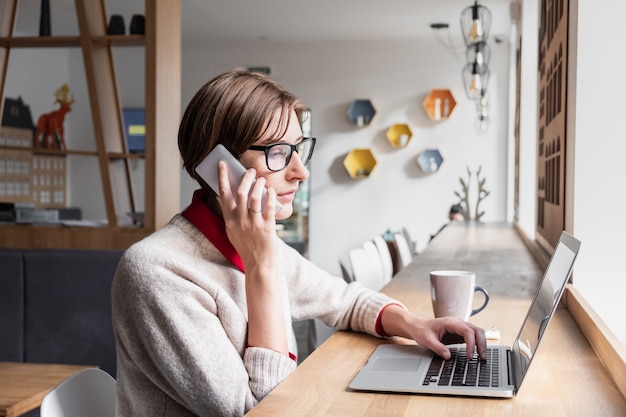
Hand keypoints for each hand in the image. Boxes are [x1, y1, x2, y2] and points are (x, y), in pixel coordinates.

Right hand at [216, 160, 287, 354]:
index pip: (223, 195)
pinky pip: (268, 207)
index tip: (222, 164)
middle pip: (240, 193)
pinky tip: (271, 191)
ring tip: (261, 180)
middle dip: (245, 179)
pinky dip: (269, 196)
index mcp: (230, 222)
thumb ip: (234, 215)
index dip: (222, 178)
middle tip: (250, 171)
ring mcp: (253, 225)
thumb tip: (235, 195)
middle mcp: (239, 222)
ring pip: (253, 198)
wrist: (259, 266)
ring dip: (258, 185)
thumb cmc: (248, 248)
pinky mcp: (267, 228)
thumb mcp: (235, 232)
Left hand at [380, 305, 486, 359]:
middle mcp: (458, 323)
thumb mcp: (426, 340)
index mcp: (450, 322)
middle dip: (481, 344)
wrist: (417, 326)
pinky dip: (477, 345)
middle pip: (477, 330)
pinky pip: (473, 337)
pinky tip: (477, 354)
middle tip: (482, 358)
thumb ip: (437, 348)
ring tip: (482, 358)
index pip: (467, 331)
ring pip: (478, 333)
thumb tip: (448, 356)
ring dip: (482, 344)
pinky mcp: (460, 333)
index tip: (469, 356)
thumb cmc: (421, 330)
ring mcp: (460, 327)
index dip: (471, 344)